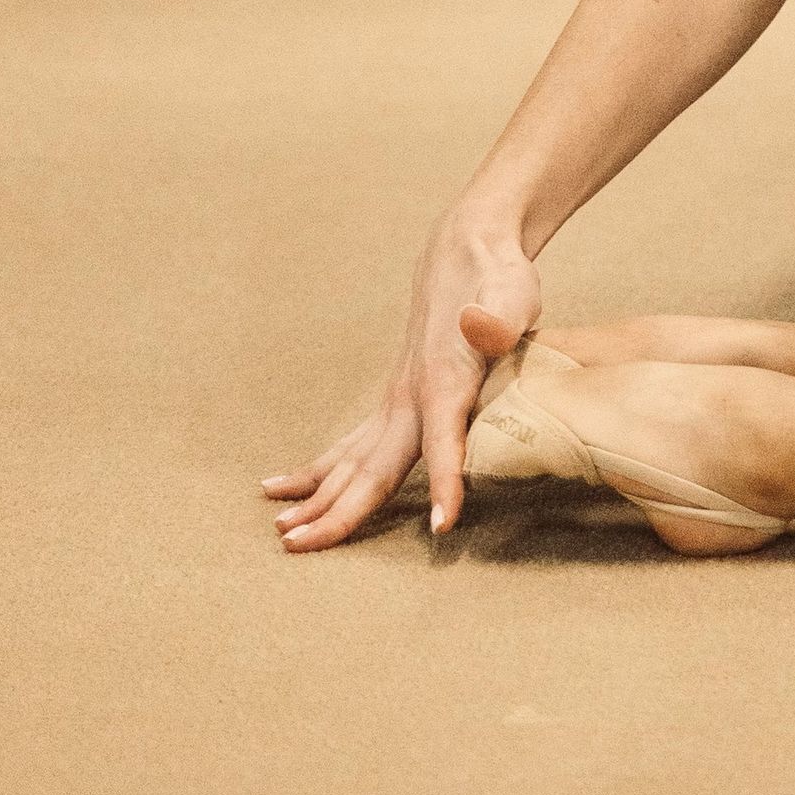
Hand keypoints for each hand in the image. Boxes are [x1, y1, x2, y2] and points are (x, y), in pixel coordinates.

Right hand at [264, 212, 542, 549]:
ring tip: (282, 530)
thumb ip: (499, 318)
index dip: (445, 483)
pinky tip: (289, 488)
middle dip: (336, 509)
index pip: (444, 442)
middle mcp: (410, 396)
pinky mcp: (395, 397)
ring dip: (317, 495)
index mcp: (444, 381)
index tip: (441, 526)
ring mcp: (397, 397)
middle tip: (296, 547)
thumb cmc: (499, 279)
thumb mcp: (513, 295)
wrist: (468, 247)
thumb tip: (479, 323)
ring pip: (352, 458)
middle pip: (373, 465)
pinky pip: (353, 444)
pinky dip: (322, 470)